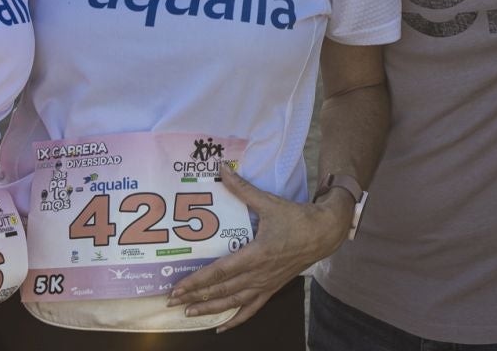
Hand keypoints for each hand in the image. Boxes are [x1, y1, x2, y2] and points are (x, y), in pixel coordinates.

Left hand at [167, 164, 346, 330]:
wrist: (324, 233)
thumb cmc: (297, 218)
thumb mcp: (269, 202)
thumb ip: (243, 189)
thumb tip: (224, 169)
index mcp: (256, 254)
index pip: (220, 271)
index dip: (197, 281)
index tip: (178, 287)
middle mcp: (259, 274)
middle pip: (222, 290)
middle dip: (196, 296)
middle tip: (172, 302)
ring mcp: (266, 284)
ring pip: (234, 302)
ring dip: (210, 309)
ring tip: (189, 314)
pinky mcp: (272, 288)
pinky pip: (252, 309)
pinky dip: (236, 319)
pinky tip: (221, 327)